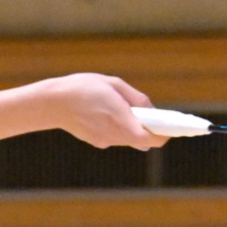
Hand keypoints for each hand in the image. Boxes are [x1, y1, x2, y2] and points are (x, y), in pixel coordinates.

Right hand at [37, 73, 166, 150]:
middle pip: (143, 140)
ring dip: (135, 127)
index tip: (174, 128)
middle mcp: (115, 136)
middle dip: (151, 129)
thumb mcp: (115, 85)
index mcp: (122, 120)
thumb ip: (137, 99)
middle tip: (157, 116)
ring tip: (132, 111)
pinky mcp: (96, 141)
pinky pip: (116, 136)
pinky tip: (111, 114)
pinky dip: (120, 127)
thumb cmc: (85, 88)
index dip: (166, 134)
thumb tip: (152, 112)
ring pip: (130, 138)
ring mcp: (105, 141)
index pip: (152, 138)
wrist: (52, 102)